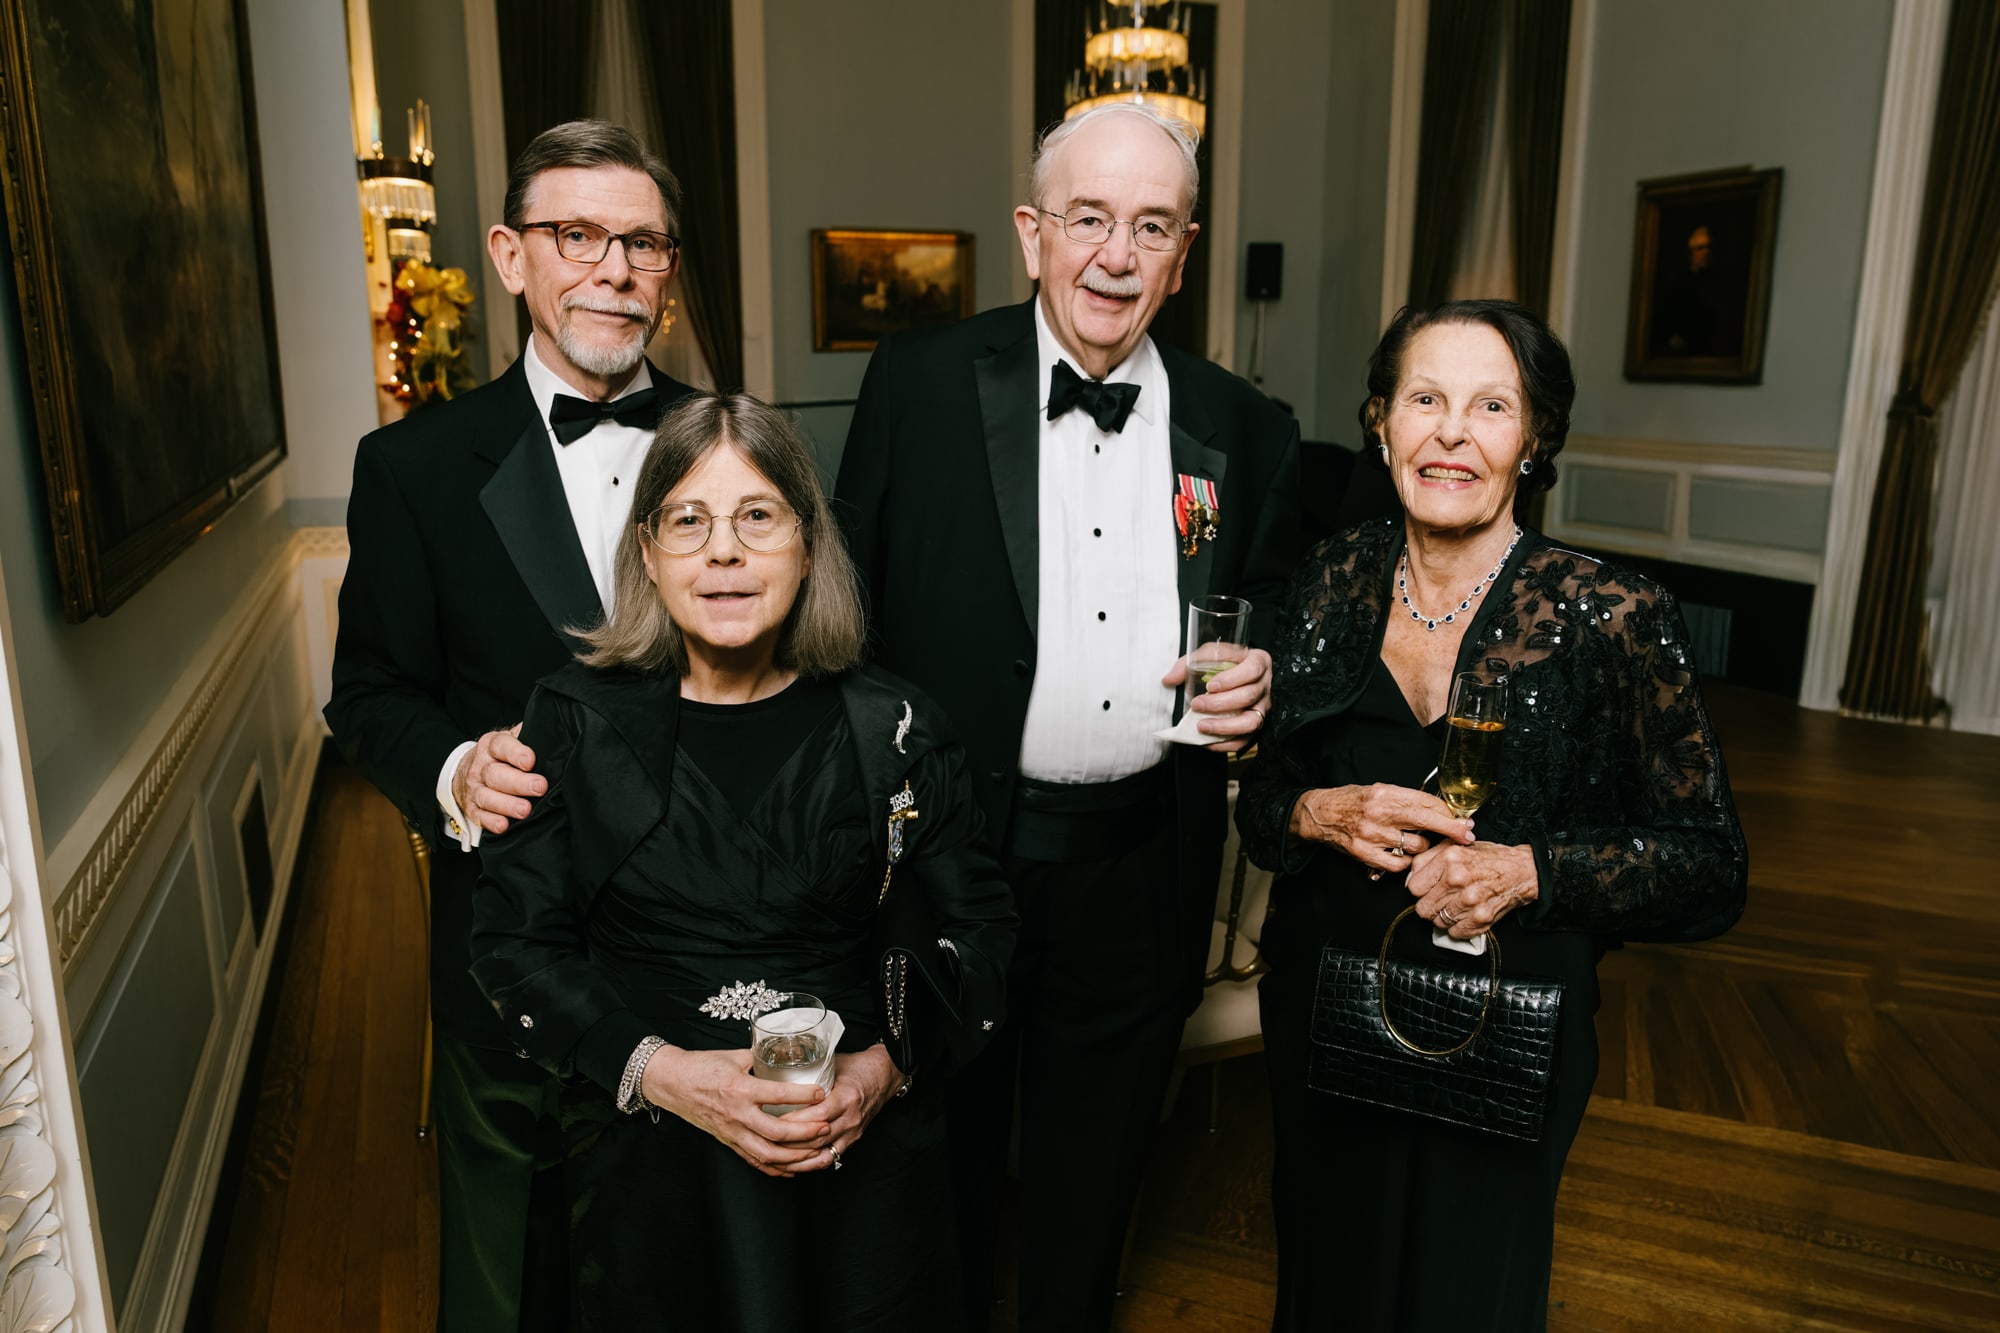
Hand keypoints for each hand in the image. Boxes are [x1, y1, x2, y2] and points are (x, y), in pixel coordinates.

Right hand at [453, 725, 542, 834]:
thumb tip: (559, 732)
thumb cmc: (500, 755)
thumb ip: (530, 736)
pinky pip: (479, 816)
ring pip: (487, 796)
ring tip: (525, 810)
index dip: (516, 753)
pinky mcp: (471, 808)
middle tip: (539, 787)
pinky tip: (503, 826)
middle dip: (519, 783)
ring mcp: (474, 788)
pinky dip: (490, 822)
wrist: (464, 769)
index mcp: (492, 745)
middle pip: (496, 774)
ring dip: (507, 805)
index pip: (502, 746)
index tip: (530, 761)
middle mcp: (481, 766)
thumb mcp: (511, 739)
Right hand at [640, 1046, 832, 1177]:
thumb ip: (762, 1058)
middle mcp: (737, 1114)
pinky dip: (776, 1168)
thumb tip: (787, 1054)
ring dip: (795, 1157)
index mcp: (741, 1089)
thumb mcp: (735, 1056)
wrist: (672, 1082)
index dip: (805, 1095)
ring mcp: (732, 1132)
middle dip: (806, 1133)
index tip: (822, 1092)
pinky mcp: (728, 1142)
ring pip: (768, 1154)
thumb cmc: (702, 1066)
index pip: (779, 1095)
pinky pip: (754, 1161)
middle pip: (777, 1132)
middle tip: (826, 1128)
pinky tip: (793, 1169)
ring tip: (817, 1152)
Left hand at [784, 1045, 904, 1174]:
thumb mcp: (834, 1063)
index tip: (772, 1120)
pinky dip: (810, 1163)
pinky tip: (794, 1164)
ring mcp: (853, 1132)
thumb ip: (809, 1070)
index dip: (793, 1122)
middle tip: (765, 1140)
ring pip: (822, 1153)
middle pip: (816, 1139)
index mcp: (847, 1097)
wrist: (884, 1075)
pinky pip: (830, 1157)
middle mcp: (851, 1118)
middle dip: (789, 1143)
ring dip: (797, 1158)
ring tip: (775, 1156)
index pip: (817, 1116)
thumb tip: (779, 1067)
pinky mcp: (852, 1140)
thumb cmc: (857, 1067)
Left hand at [1160, 647, 1272, 752]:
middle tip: (1197, 705)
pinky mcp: (1256, 726)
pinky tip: (1207, 741)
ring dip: (1224, 727)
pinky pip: (1245, 740)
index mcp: (1258, 662)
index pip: (1251, 670)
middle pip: (1248, 696)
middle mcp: (1265, 686)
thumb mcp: (1209, 655)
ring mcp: (1262, 708)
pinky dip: (1225, 744)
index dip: (1231, 679)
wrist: (1238, 676)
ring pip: (1251, 722)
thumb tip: (1169, 680)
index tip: (1210, 686)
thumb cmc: (1225, 663)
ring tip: (1202, 726)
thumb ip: (1188, 664)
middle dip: (1220, 703)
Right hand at [1290, 784, 1472, 876]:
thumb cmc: (1353, 801)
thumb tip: (1441, 812)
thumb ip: (1407, 800)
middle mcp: (1380, 812)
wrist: (1320, 813)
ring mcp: (1372, 834)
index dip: (1449, 814)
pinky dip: (1405, 862)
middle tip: (1466, 836)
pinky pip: (1399, 864)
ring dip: (1421, 846)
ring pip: (1416, 846)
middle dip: (1451, 830)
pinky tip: (1400, 854)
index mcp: (1386, 793)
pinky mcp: (1365, 853)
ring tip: (1412, 841)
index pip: (1427, 803)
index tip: (1463, 821)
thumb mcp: (1380, 791)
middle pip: (1427, 822)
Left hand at [1407, 841, 1539, 937]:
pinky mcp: (1481, 918)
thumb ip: (1428, 859)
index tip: (1428, 889)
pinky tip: (1466, 914)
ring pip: (1438, 922)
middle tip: (1442, 900)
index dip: (1420, 890)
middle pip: (1423, 909)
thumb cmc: (1488, 859)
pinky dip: (1459, 927)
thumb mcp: (1456, 846)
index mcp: (1449, 859)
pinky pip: (1455, 933)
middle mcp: (1458, 879)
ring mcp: (1469, 901)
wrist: (1521, 871)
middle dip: (1430, 906)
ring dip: (1445, 917)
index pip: (1414, 888)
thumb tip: (1410, 877)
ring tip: (1457, 905)